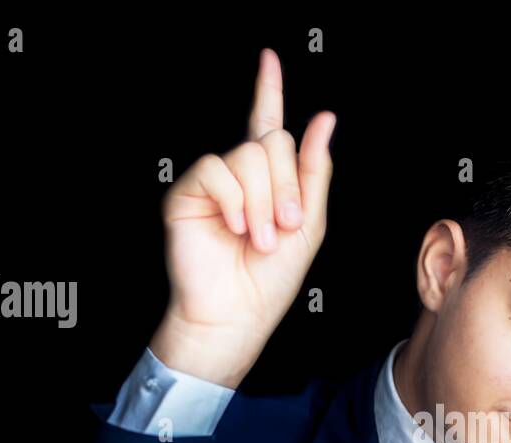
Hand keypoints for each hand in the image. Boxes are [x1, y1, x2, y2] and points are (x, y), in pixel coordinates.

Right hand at [151, 47, 335, 386]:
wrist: (238, 314)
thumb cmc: (272, 280)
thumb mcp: (309, 223)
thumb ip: (316, 170)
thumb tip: (323, 118)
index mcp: (269, 180)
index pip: (268, 125)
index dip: (269, 90)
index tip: (269, 59)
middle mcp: (239, 175)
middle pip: (271, 142)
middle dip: (287, 185)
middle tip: (286, 227)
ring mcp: (213, 183)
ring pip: (247, 156)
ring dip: (264, 202)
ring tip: (261, 239)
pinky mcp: (188, 194)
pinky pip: (217, 171)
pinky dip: (236, 202)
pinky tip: (236, 228)